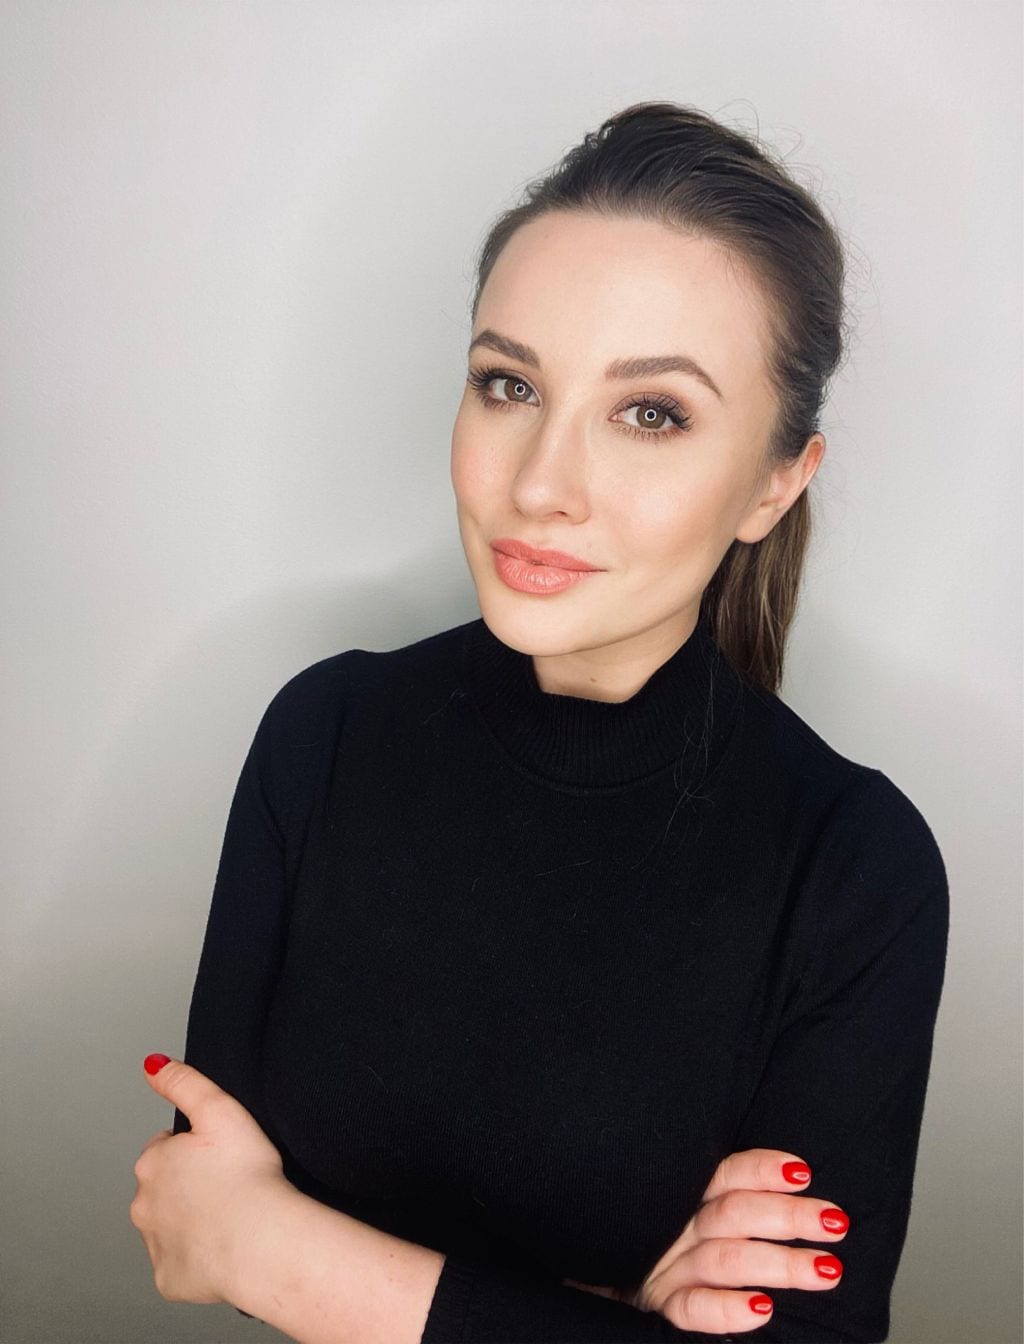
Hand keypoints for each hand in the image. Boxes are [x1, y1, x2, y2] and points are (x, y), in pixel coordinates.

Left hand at [130, 1054, 291, 1303]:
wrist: (262, 1241)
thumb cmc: (247, 1176)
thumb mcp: (220, 1109)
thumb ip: (184, 1082)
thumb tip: (154, 1065)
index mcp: (153, 1163)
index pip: (165, 1148)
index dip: (194, 1148)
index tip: (220, 1155)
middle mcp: (144, 1205)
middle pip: (163, 1188)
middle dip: (187, 1185)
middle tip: (227, 1184)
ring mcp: (155, 1245)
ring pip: (169, 1226)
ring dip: (191, 1220)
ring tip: (230, 1215)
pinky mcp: (169, 1279)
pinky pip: (180, 1265)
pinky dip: (198, 1257)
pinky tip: (225, 1246)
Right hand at [562, 1148, 847, 1334]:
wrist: (583, 1282)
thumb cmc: (644, 1239)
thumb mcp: (674, 1207)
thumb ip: (719, 1198)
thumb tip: (794, 1181)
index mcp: (681, 1196)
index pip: (725, 1175)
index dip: (762, 1170)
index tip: (804, 1173)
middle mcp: (674, 1227)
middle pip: (734, 1214)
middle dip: (787, 1216)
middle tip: (835, 1223)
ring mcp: (662, 1268)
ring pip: (725, 1259)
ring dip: (778, 1263)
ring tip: (825, 1270)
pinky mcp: (654, 1308)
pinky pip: (691, 1310)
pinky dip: (726, 1310)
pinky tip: (762, 1311)